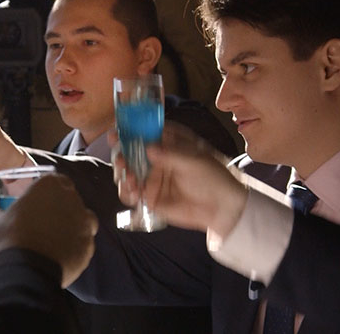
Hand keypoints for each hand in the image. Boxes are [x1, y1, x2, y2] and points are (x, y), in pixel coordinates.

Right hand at [0, 174, 97, 287]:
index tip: (38, 201)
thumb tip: (1, 218)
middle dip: (60, 208)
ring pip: (83, 220)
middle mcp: (72, 199)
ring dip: (72, 226)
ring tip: (55, 239)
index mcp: (50, 185)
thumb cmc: (11, 240)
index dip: (47, 192)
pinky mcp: (88, 245)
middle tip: (44, 222)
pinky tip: (60, 256)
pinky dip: (74, 248)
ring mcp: (84, 223)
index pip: (54, 180)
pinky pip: (83, 243)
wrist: (27, 272)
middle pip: (70, 199)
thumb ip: (4, 214)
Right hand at [111, 124, 247, 236]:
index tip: (116, 132)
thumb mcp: (195, 162)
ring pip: (127, 172)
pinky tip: (133, 193)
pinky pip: (131, 193)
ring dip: (122, 174)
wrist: (223, 209)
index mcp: (168, 142)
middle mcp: (157, 158)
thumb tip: (149, 147)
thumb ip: (171, 155)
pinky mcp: (150, 197)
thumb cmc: (214, 178)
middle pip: (130, 151)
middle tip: (120, 159)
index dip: (128, 130)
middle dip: (120, 154)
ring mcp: (151, 177)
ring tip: (130, 179)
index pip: (144, 131)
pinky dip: (127, 192)